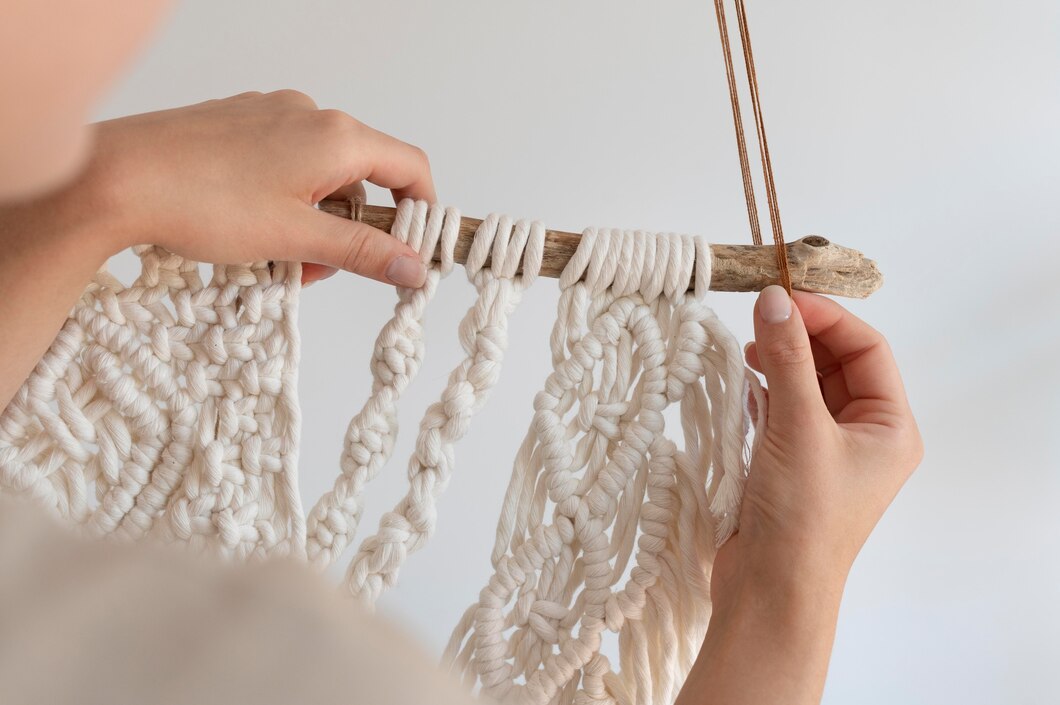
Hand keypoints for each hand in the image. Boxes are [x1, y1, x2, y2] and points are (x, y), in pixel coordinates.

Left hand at [70, 90, 435, 285]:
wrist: (114, 178)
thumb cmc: (201, 202)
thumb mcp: (295, 238)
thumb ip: (362, 252)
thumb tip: (413, 266)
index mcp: (335, 137)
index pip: (410, 167)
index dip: (421, 212)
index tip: (413, 250)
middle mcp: (308, 115)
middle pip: (362, 174)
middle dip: (353, 227)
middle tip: (325, 269)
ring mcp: (270, 115)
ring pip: (320, 172)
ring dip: (316, 220)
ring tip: (279, 258)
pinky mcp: (238, 123)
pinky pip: (284, 162)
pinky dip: (286, 199)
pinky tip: (253, 230)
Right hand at [676, 286, 921, 704]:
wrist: (769, 592)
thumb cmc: (801, 517)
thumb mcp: (799, 428)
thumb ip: (787, 358)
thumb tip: (774, 299)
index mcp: (890, 427)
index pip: (867, 349)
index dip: (827, 317)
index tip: (780, 298)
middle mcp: (865, 436)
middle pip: (837, 363)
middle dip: (800, 336)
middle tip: (756, 315)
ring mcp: (826, 450)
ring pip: (807, 384)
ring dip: (778, 361)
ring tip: (744, 348)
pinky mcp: (791, 463)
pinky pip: (783, 409)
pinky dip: (763, 389)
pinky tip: (741, 380)